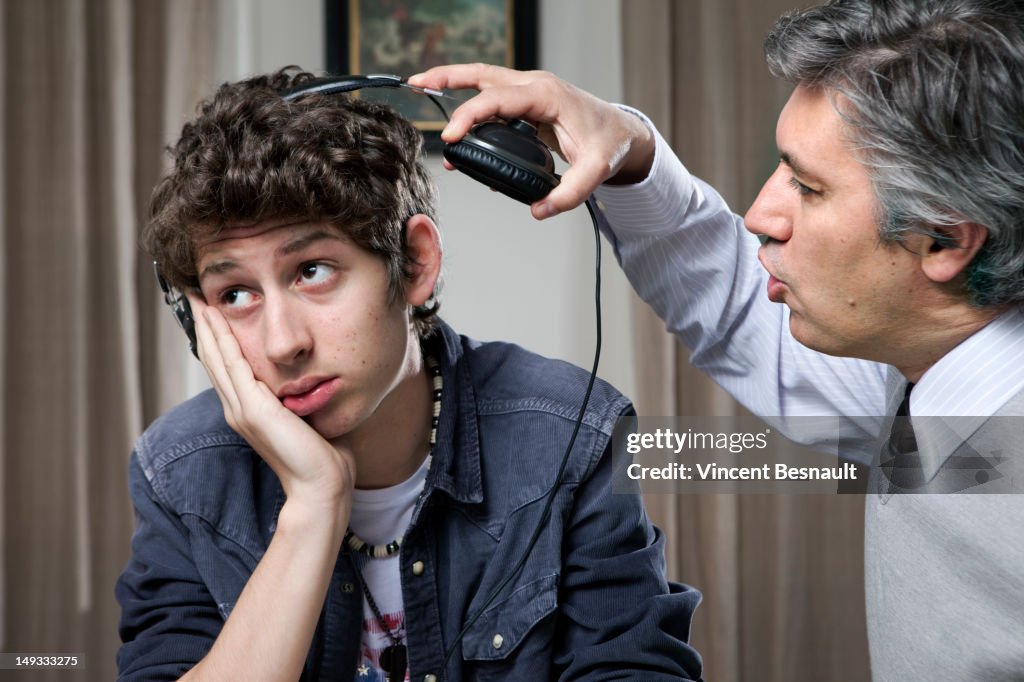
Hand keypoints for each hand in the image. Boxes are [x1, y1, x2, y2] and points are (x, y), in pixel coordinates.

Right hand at [188, 295, 354, 515]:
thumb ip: (299, 400)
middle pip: (214, 359)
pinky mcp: (253, 409)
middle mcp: (238, 409)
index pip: (227, 368)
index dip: (217, 340)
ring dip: (207, 326)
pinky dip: (222, 339)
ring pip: (217, 358)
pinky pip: (233, 364)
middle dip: (204, 326)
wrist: (321, 486)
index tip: (212, 312)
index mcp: (249, 412)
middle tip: (193, 296)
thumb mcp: (306, 418)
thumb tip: (311, 381)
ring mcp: (242, 410)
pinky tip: (215, 318)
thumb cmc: (322, 458)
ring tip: (197, 299)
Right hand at [409, 64, 655, 218]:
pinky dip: (471, 103)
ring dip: (453, 83)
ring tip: (422, 89)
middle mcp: (535, 87)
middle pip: (483, 74)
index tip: (451, 138)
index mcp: (547, 96)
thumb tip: (539, 210)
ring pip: (484, 80)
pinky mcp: (527, 105)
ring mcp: (530, 93)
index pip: (498, 99)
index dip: (470, 116)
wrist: (623, 133)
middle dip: (447, 77)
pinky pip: (493, 98)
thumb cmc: (611, 144)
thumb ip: (569, 194)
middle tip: (417, 83)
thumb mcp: (596, 172)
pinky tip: (456, 125)